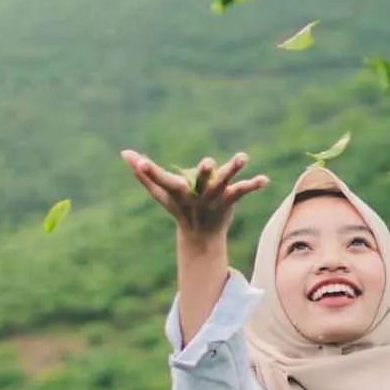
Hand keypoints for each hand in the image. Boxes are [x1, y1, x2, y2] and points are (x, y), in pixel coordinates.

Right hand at [120, 149, 268, 243]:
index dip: (148, 172)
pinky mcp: (229, 200)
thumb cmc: (178, 208)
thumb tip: (124, 152)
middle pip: (199, 184)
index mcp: (176, 193)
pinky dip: (254, 185)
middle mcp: (195, 196)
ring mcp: (213, 199)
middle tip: (208, 161)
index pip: (160, 181)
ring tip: (243, 156)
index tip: (137, 161)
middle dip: (203, 173)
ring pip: (224, 184)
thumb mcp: (161, 193)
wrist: (200, 237)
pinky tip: (265, 179)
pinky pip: (242, 191)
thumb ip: (144, 174)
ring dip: (233, 170)